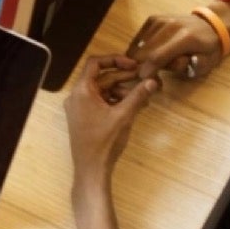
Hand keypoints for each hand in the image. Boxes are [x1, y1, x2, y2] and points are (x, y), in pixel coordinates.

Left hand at [65, 55, 159, 186]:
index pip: (95, 63)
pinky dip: (115, 101)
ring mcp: (79, 107)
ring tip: (143, 95)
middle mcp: (77, 95)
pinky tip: (133, 105)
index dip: (115, 59)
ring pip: (102, 91)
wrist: (91, 168)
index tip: (133, 64)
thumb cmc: (105, 141)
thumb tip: (152, 81)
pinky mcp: (84, 117)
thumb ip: (138, 96)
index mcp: (82, 90)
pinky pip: (100, 102)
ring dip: (122, 90)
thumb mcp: (123, 116)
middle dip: (123, 78)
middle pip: (101, 77)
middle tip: (144, 78)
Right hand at [126, 10, 229, 83]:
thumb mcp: (207, 63)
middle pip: (143, 51)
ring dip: (141, 58)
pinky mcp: (153, 19)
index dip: (147, 71)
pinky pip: (139, 38)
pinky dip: (140, 48)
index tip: (146, 81)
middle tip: (153, 75)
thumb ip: (192, 67)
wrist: (209, 25)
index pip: (157, 57)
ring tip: (153, 65)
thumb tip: (176, 64)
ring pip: (138, 45)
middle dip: (142, 66)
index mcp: (186, 38)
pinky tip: (150, 54)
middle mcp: (170, 26)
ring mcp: (160, 20)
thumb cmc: (209, 48)